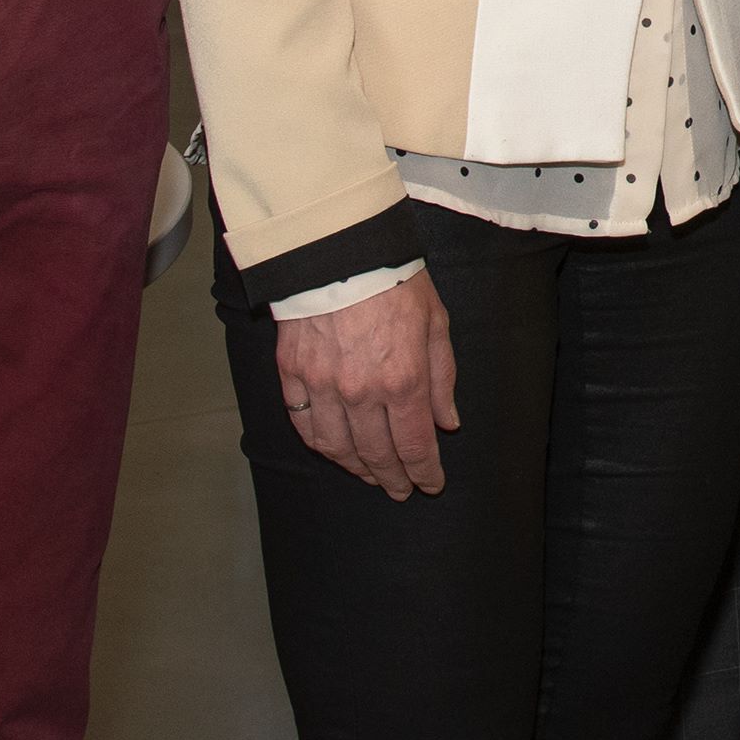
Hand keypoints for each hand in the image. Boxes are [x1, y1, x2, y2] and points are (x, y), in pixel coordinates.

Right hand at [277, 270, 457, 498]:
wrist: (339, 249)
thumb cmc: (395, 282)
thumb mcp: (436, 325)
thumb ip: (442, 379)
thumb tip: (447, 423)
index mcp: (402, 380)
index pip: (414, 446)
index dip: (425, 472)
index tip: (431, 485)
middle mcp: (360, 392)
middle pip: (376, 454)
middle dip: (393, 478)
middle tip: (401, 490)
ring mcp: (321, 386)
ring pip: (337, 447)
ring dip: (356, 468)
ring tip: (369, 476)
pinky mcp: (292, 373)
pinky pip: (303, 424)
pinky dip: (320, 444)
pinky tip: (333, 450)